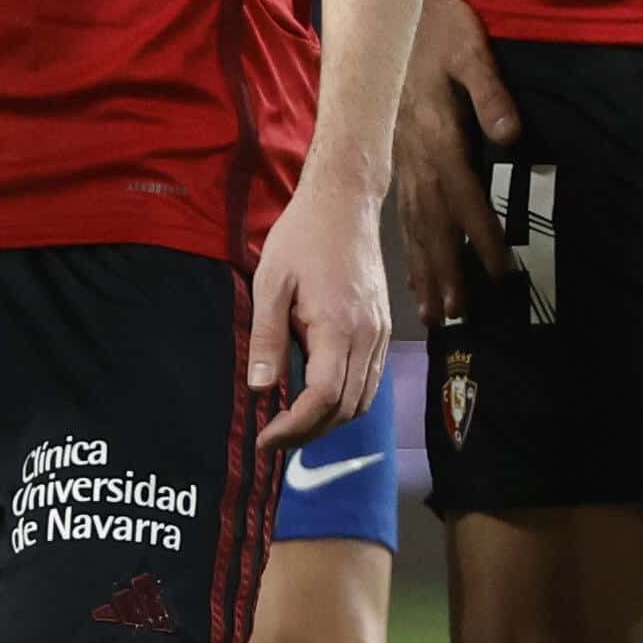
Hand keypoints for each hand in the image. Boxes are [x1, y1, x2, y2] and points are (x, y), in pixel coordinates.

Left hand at [248, 165, 394, 453]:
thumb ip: (267, 338)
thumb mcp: (271, 283)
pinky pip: (370, 381)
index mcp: (339, 326)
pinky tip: (318, 399)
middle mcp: (367, 336)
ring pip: (363, 400)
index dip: (295, 427)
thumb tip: (260, 389)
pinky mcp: (382, 329)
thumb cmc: (303, 237)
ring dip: (330, 421)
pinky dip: (347, 401)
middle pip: (347, 408)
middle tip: (273, 438)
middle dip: (309, 432)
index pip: (323, 398)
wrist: (345, 203)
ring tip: (292, 425)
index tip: (266, 439)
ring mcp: (379, 334)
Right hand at [385, 0, 518, 331]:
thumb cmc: (439, 29)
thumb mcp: (470, 50)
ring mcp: (402, 162)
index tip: (501, 273)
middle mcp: (415, 158)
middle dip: (446, 271)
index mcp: (437, 135)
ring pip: (414, 225)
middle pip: (433, 224)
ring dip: (424, 270)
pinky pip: (401, 214)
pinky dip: (409, 248)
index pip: (465, 195)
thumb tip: (512, 134)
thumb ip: (491, 92)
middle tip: (457, 315)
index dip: (484, 235)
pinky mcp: (395, 161)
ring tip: (435, 312)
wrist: (394, 15)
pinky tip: (414, 275)